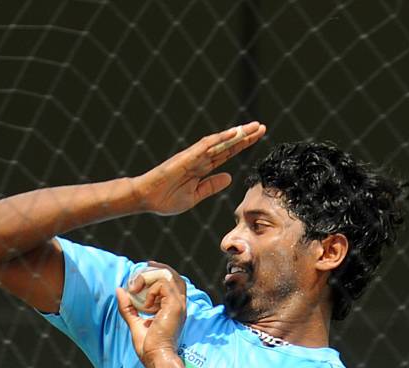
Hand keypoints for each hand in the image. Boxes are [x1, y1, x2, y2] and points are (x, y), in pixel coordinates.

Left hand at [116, 262, 185, 367]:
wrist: (156, 358)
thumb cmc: (149, 347)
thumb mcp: (135, 323)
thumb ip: (128, 307)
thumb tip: (120, 290)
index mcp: (173, 308)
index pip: (172, 281)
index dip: (159, 271)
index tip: (144, 270)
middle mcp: (179, 304)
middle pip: (172, 274)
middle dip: (154, 270)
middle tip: (137, 276)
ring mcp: (179, 304)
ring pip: (166, 276)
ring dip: (147, 279)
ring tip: (135, 291)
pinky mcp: (174, 305)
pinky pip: (162, 285)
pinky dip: (150, 290)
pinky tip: (144, 305)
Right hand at [132, 121, 265, 215]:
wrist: (147, 199)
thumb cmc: (166, 199)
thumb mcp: (195, 196)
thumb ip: (211, 186)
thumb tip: (229, 177)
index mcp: (202, 169)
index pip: (226, 155)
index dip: (241, 146)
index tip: (256, 139)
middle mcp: (200, 159)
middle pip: (226, 146)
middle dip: (244, 137)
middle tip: (261, 127)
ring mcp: (194, 157)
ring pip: (219, 143)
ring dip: (236, 135)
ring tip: (253, 127)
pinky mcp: (187, 157)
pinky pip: (206, 146)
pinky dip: (220, 139)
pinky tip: (233, 134)